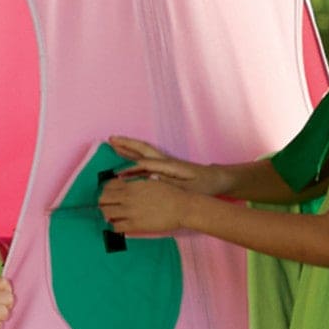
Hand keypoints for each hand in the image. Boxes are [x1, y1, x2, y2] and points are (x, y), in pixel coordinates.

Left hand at [97, 172, 193, 238]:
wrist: (182, 207)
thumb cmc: (170, 193)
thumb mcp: (150, 181)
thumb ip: (135, 182)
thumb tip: (125, 182)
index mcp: (132, 185)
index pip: (107, 186)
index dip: (105, 190)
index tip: (108, 195)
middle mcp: (127, 197)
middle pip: (102, 199)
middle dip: (102, 203)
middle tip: (107, 206)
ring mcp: (130, 211)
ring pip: (106, 214)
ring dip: (107, 215)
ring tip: (113, 217)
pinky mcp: (135, 225)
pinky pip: (116, 227)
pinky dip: (114, 227)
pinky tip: (119, 225)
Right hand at [106, 135, 233, 198]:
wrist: (217, 180)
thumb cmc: (205, 186)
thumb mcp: (190, 189)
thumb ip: (171, 184)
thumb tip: (152, 179)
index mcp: (171, 166)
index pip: (147, 164)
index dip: (132, 168)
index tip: (117, 173)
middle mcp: (166, 160)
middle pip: (143, 149)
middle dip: (127, 144)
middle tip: (111, 139)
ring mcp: (166, 162)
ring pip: (144, 151)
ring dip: (129, 146)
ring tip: (114, 143)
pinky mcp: (166, 166)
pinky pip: (146, 157)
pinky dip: (134, 154)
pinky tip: (127, 156)